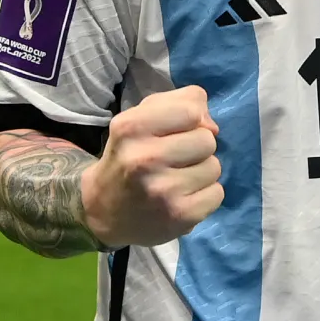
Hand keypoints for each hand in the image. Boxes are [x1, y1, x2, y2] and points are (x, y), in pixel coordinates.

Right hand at [82, 86, 223, 248]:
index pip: (191, 111)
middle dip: (197, 147)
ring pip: (214, 167)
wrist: (102, 210)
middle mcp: (145, 158)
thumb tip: (213, 126)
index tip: (178, 132)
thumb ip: (181, 103)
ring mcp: (163, 190)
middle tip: (175, 159)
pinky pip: (217, 194)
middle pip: (207, 140)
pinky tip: (183, 198)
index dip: (192, 120)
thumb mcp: (141, 117)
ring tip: (177, 179)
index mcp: (132, 127)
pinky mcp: (180, 216)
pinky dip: (205, 195)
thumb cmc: (128, 155)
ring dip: (201, 172)